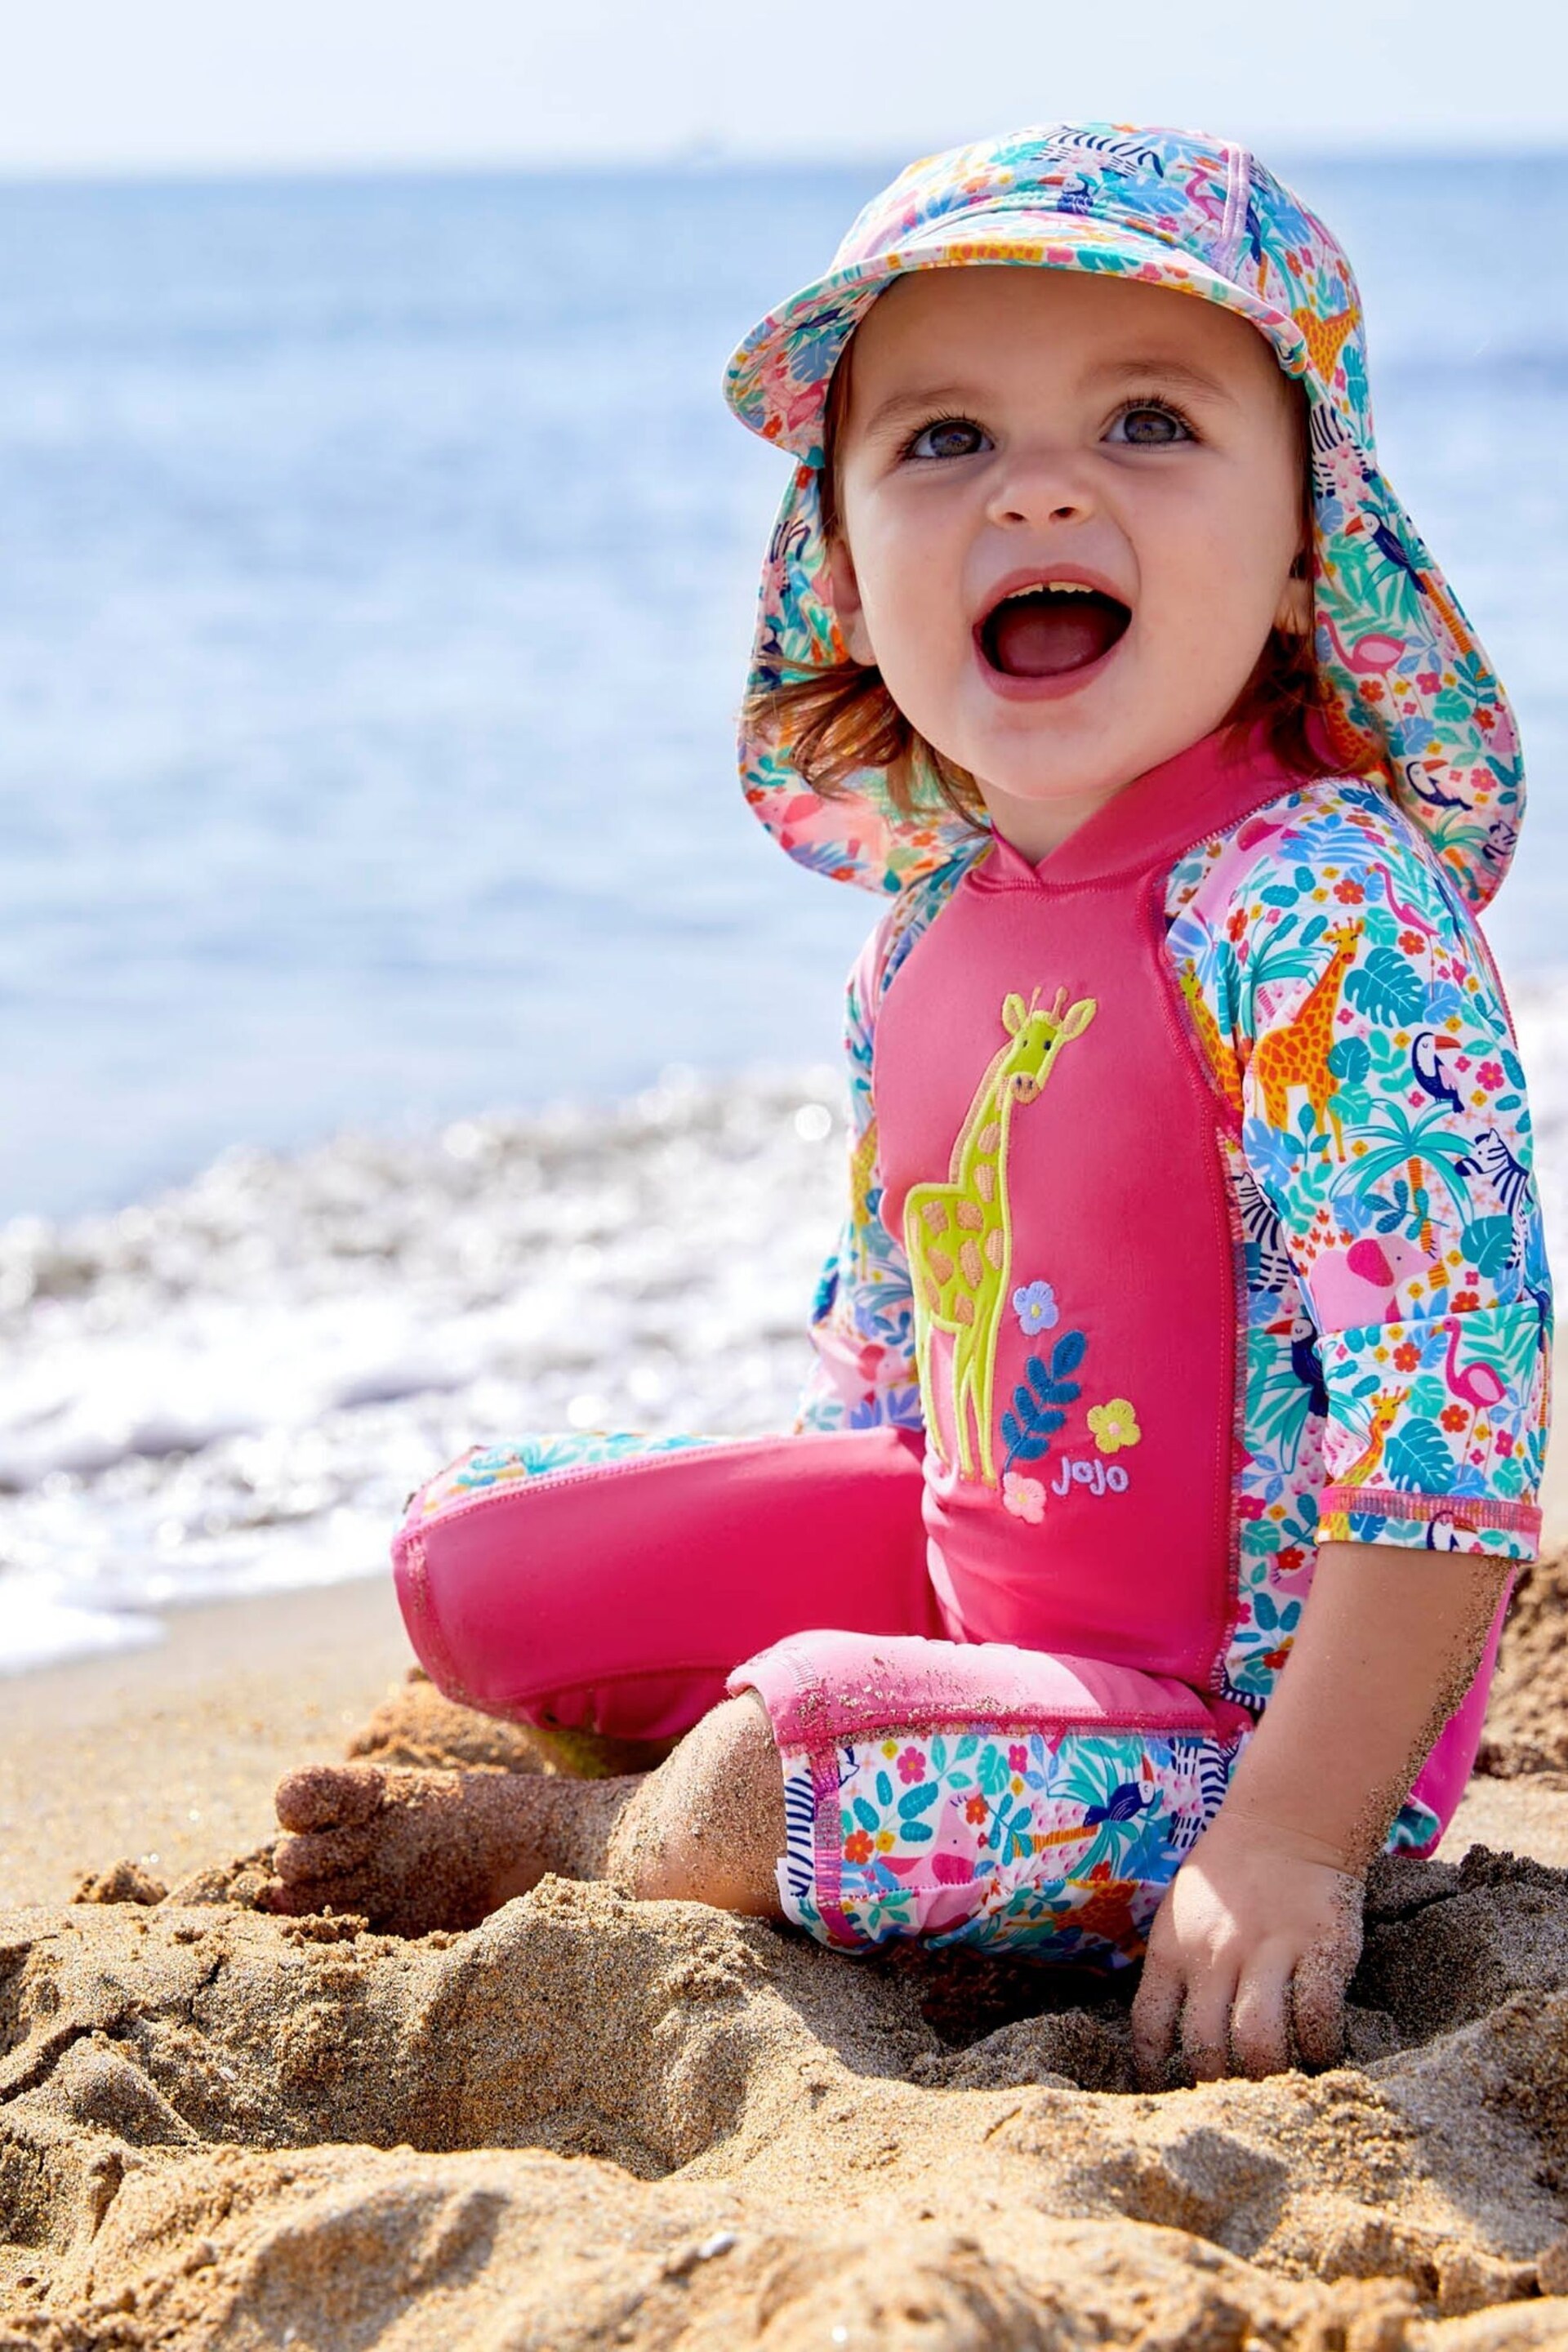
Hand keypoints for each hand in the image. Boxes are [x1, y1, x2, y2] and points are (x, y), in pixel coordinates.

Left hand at [1130, 1813, 1363, 2085]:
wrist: (1285, 1824)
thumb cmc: (1226, 1880)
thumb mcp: (1178, 1918)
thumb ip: (1172, 1974)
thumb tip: (1164, 2048)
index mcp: (1173, 1950)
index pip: (1150, 2028)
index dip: (1157, 2074)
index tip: (1172, 2097)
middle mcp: (1216, 1954)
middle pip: (1206, 2047)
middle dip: (1218, 2087)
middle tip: (1235, 2101)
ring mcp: (1269, 1951)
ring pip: (1258, 2041)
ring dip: (1268, 2075)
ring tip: (1279, 2084)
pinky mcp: (1321, 1949)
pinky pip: (1316, 2017)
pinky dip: (1319, 2048)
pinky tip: (1320, 2052)